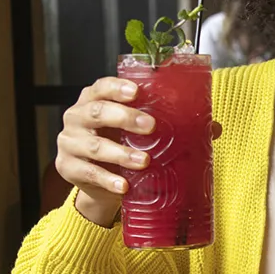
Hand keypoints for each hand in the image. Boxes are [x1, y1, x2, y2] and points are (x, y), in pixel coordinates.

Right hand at [56, 77, 154, 226]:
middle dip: (124, 117)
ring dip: (121, 154)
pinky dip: (108, 180)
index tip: (136, 92)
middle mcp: (76, 117)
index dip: (116, 88)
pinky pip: (89, 173)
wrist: (99, 181)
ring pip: (94, 146)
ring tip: (144, 161)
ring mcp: (69, 142)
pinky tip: (124, 185)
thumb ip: (155, 122)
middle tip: (151, 126)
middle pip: (97, 112)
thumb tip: (207, 125)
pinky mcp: (67, 167)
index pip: (101, 87)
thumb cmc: (119, 144)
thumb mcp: (131, 130)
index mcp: (91, 100)